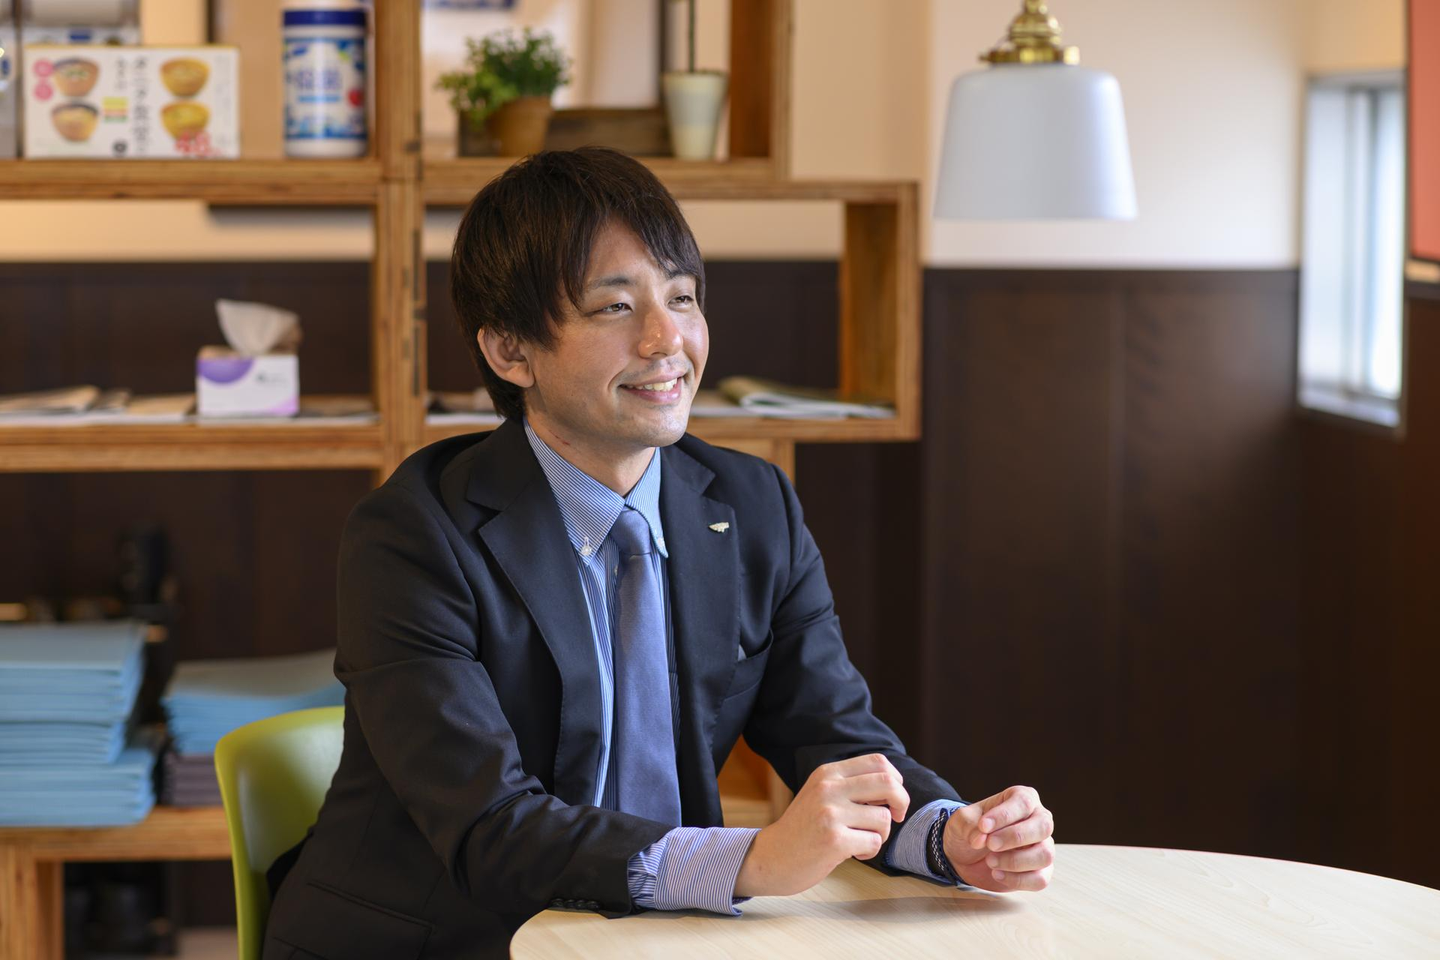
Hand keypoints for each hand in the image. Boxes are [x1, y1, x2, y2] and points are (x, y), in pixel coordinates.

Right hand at [734, 753, 909, 896]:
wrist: (771, 857)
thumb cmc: (804, 828)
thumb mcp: (821, 794)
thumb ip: (851, 786)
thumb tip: (895, 787)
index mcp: (828, 773)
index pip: (878, 762)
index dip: (896, 780)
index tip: (891, 799)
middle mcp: (829, 788)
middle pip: (888, 783)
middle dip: (902, 802)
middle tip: (896, 817)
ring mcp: (830, 813)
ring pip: (884, 818)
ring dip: (881, 834)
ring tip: (861, 840)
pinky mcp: (833, 840)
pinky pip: (874, 842)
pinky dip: (870, 851)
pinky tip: (853, 853)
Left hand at [943, 785, 1054, 891]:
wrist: (966, 855)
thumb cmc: (971, 829)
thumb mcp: (961, 821)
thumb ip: (968, 825)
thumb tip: (980, 839)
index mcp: (1023, 799)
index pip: (1024, 802)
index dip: (1004, 815)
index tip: (983, 826)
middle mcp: (1039, 820)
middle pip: (1044, 826)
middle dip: (1015, 837)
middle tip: (990, 844)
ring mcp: (1043, 846)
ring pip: (1045, 855)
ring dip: (1015, 861)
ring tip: (990, 861)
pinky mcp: (1040, 871)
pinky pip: (1040, 879)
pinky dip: (1017, 879)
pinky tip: (997, 874)